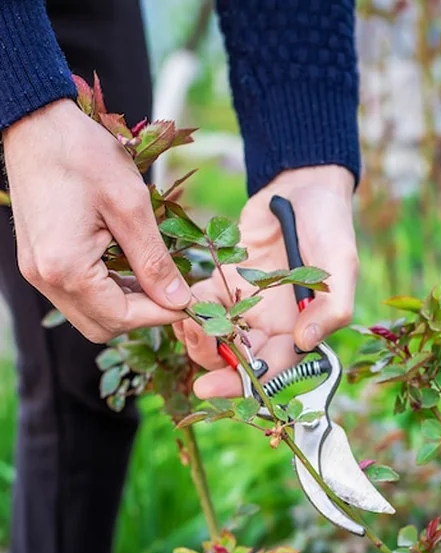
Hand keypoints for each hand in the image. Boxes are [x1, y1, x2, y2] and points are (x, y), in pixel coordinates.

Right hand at [3, 99, 190, 341]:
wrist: (36, 123)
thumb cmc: (83, 154)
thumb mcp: (130, 205)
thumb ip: (154, 260)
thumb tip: (178, 300)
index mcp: (65, 268)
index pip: (120, 318)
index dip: (159, 314)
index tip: (189, 301)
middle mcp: (46, 278)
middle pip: (102, 327)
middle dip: (141, 315)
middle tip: (171, 291)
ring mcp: (38, 272)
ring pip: (89, 315)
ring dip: (124, 305)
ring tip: (153, 277)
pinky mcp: (38, 262)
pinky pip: (77, 295)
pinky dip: (106, 292)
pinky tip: (127, 269)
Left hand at [175, 165, 358, 397]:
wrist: (302, 187)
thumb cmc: (329, 226)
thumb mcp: (340, 263)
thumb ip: (332, 305)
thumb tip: (308, 341)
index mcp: (300, 329)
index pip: (272, 370)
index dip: (243, 385)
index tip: (210, 388)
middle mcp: (271, 325)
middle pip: (238, 362)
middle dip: (212, 362)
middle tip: (193, 343)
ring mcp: (246, 306)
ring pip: (216, 340)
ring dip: (197, 338)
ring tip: (185, 323)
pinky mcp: (224, 283)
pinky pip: (202, 306)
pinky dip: (189, 309)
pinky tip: (182, 302)